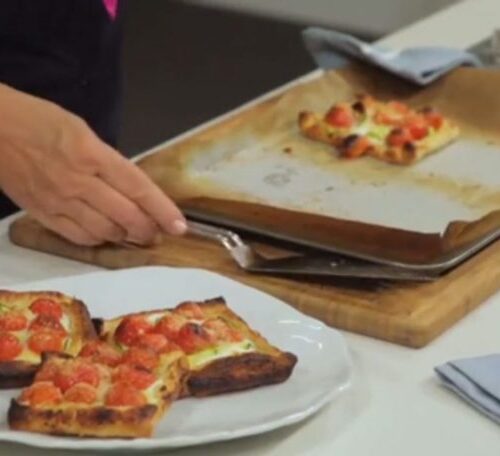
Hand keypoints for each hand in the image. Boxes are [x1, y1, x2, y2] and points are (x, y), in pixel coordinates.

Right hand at [0, 84, 185, 245]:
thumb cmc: (38, 120)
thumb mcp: (83, 131)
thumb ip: (108, 162)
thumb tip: (131, 189)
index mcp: (92, 154)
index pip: (138, 188)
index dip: (162, 210)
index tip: (180, 225)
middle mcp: (78, 181)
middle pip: (125, 215)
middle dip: (148, 229)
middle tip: (159, 233)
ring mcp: (58, 200)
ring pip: (104, 231)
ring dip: (126, 237)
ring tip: (137, 235)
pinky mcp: (42, 213)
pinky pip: (77, 237)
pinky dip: (98, 240)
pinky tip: (107, 235)